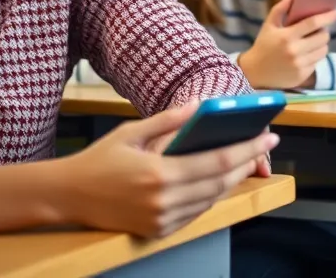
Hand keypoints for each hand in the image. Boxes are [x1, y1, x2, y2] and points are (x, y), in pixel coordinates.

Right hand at [56, 103, 279, 237]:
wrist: (66, 197)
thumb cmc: (99, 160)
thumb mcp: (131, 132)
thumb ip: (169, 120)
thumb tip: (201, 105)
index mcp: (160, 173)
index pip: (218, 161)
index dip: (248, 149)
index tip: (269, 136)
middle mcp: (163, 200)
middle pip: (221, 182)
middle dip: (248, 162)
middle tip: (265, 144)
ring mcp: (160, 220)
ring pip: (211, 200)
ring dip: (233, 179)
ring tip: (248, 158)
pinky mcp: (156, 232)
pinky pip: (195, 214)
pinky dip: (212, 196)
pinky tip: (221, 179)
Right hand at [237, 0, 335, 88]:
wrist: (254, 72)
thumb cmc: (263, 45)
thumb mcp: (269, 25)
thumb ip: (280, 9)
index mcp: (287, 36)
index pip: (313, 23)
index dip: (328, 17)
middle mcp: (294, 51)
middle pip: (323, 37)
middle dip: (324, 31)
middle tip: (319, 30)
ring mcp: (299, 65)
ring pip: (323, 50)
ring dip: (322, 44)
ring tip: (313, 41)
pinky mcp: (302, 76)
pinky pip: (317, 62)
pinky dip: (315, 56)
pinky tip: (306, 54)